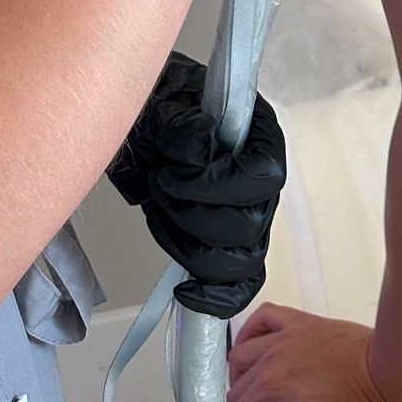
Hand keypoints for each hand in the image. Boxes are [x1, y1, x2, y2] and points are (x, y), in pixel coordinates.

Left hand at [105, 53, 285, 316]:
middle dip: (192, 214)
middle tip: (159, 183)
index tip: (175, 173)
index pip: (264, 176)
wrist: (137, 131)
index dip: (220, 184)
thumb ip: (182, 124)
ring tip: (158, 208)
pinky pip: (237, 287)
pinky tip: (186, 290)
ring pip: (240, 262)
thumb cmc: (158, 109)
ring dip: (187, 244)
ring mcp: (245, 216)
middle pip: (250, 227)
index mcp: (258, 137)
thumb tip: (202, 148)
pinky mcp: (224, 246)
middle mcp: (259, 182)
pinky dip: (214, 297)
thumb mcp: (162, 104)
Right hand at [224, 303, 401, 401]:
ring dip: (240, 384)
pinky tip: (255, 349)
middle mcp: (271, 358)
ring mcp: (284, 336)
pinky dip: (250, 333)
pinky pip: (262, 319)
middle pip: (235, 396)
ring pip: (240, 359)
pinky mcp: (299, 323)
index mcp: (273, 388)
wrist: (388, 367)